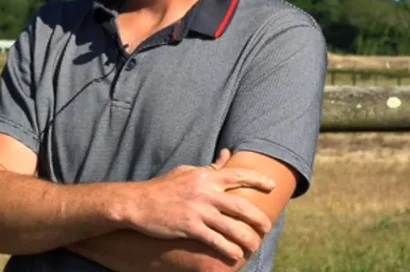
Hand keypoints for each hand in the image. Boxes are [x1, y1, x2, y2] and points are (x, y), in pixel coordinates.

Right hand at [126, 149, 275, 262]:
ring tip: (255, 246)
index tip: (272, 186)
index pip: (237, 176)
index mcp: (205, 177)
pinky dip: (228, 249)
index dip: (258, 180)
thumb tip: (227, 154)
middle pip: (241, 206)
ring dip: (247, 238)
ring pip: (231, 227)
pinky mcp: (189, 227)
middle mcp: (205, 192)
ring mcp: (198, 210)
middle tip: (267, 226)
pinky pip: (215, 240)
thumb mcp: (186, 171)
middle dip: (258, 218)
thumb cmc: (162, 187)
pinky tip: (236, 255)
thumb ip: (209, 167)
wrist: (137, 203)